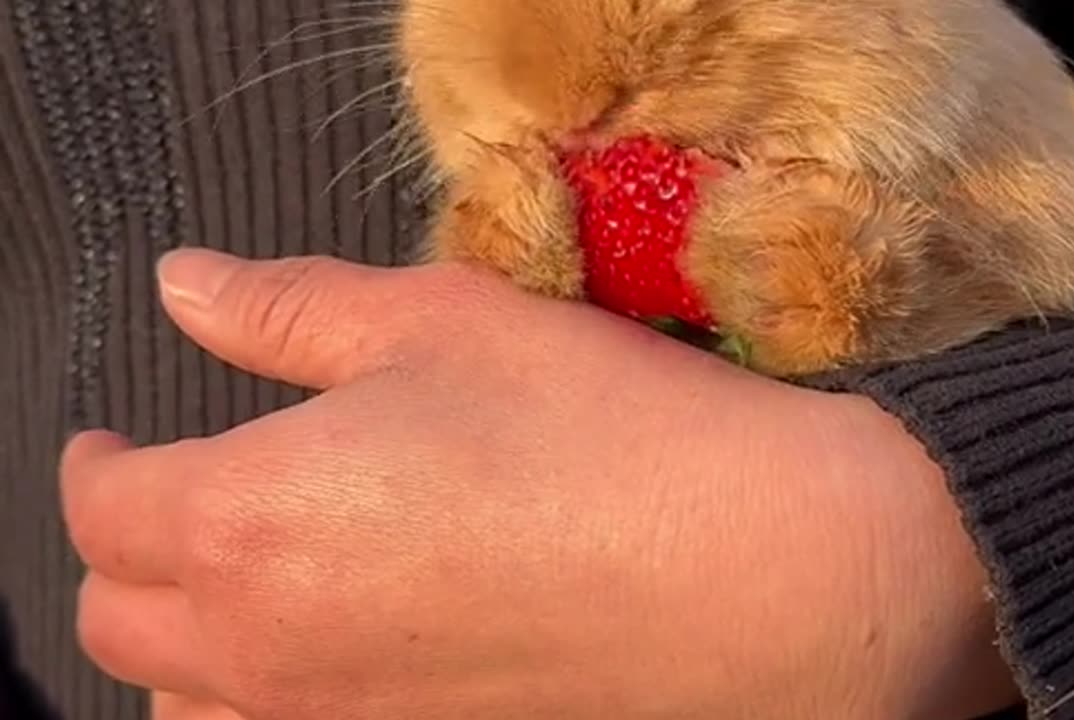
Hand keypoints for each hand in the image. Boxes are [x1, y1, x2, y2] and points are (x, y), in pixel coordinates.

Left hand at [63, 249, 1014, 718]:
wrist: (761, 572)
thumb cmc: (605, 433)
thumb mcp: (442, 324)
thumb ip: (289, 310)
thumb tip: (190, 287)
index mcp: (249, 518)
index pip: (104, 504)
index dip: (96, 462)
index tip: (113, 441)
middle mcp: (265, 650)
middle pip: (120, 618)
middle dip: (128, 549)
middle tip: (178, 497)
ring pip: (186, 705)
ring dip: (183, 643)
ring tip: (241, 587)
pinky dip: (262, 701)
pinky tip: (328, 657)